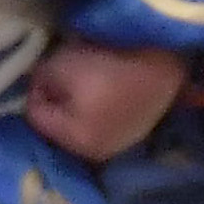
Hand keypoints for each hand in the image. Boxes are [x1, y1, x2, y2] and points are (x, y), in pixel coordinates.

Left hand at [22, 38, 190, 164]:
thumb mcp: (59, 65)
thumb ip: (39, 80)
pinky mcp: (143, 127)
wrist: (168, 51)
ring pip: (85, 123)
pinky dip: (104, 102)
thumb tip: (36, 85)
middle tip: (66, 70)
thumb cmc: (108, 60)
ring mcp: (125, 142)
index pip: (36, 117)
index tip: (46, 66)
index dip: (35, 89)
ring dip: (81, 101)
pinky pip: (108, 117)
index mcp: (77, 142)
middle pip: (61, 125)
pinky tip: (112, 82)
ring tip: (90, 74)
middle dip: (58, 99)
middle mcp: (100, 153)